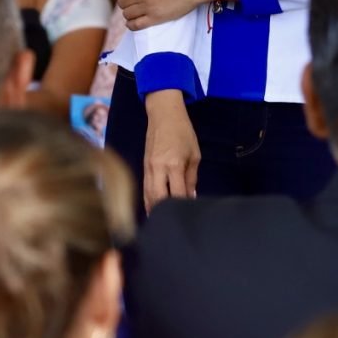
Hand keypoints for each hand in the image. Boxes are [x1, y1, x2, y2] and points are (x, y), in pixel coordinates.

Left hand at [116, 0, 224, 28]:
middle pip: (122, 2)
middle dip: (125, 2)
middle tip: (133, 2)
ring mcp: (148, 7)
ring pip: (127, 14)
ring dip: (129, 13)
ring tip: (135, 11)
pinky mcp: (156, 18)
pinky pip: (136, 25)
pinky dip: (131, 25)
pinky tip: (134, 22)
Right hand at [142, 90, 199, 210]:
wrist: (163, 115)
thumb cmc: (183, 133)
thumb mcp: (194, 155)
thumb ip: (192, 178)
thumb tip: (190, 197)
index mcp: (173, 165)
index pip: (176, 194)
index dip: (182, 205)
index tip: (189, 213)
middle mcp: (157, 169)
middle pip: (158, 199)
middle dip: (165, 212)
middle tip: (174, 223)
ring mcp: (148, 169)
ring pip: (148, 196)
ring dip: (154, 210)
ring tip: (161, 222)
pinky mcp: (143, 167)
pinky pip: (144, 189)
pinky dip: (148, 201)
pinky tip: (152, 210)